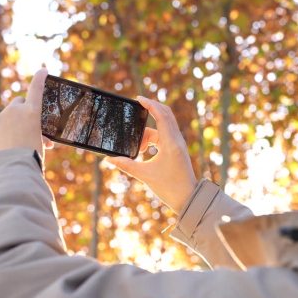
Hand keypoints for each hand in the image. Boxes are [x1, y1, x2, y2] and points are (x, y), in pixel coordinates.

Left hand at [0, 68, 53, 157]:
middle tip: (32, 125)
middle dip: (25, 110)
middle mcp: (15, 111)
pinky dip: (6, 133)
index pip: (36, 88)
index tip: (43, 70)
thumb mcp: (39, 144)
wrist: (9, 170)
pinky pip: (1, 126)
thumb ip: (35, 134)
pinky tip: (10, 146)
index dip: (40, 78)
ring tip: (22, 142)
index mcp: (31, 112)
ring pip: (10, 116)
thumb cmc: (30, 157)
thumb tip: (32, 136)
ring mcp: (0, 119)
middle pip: (20, 102)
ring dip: (16, 124)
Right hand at [106, 96, 197, 212]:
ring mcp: (178, 144)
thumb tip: (109, 159)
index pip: (161, 115)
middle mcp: (177, 140)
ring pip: (163, 127)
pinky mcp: (177, 149)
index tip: (138, 98)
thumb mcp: (145, 176)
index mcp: (170, 143)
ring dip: (148, 132)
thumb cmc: (169, 188)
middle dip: (150, 111)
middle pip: (165, 115)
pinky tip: (144, 149)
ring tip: (138, 147)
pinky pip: (164, 135)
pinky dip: (152, 138)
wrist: (188, 199)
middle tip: (136, 110)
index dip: (150, 104)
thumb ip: (126, 165)